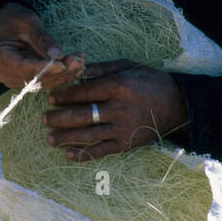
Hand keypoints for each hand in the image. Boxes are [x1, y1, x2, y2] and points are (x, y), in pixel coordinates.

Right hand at [0, 1, 85, 89]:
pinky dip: (56, 76)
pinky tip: (72, 69)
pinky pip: (39, 82)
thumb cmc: (13, 19)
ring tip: (80, 63)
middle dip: (58, 71)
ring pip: (38, 83)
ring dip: (61, 75)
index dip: (44, 68)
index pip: (22, 67)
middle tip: (79, 61)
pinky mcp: (18, 80)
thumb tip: (58, 55)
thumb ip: (42, 40)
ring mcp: (8, 79)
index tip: (64, 64)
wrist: (1, 22)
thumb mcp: (28, 23)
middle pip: (32, 78)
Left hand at [41, 58, 190, 159]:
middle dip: (59, 118)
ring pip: (88, 135)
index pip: (85, 92)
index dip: (65, 96)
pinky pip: (101, 151)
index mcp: (119, 86)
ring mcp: (123, 129)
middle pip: (82, 115)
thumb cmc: (149, 81)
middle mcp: (120, 109)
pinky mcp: (127, 144)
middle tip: (43, 119)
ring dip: (66, 138)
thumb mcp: (128, 66)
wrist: (177, 104)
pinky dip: (83, 154)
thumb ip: (102, 68)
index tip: (51, 97)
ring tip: (49, 138)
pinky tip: (68, 154)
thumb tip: (76, 69)